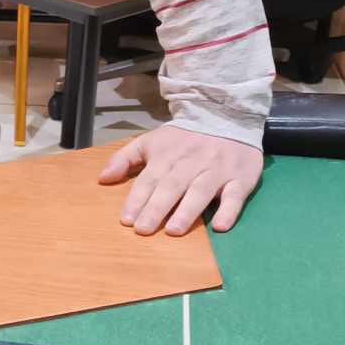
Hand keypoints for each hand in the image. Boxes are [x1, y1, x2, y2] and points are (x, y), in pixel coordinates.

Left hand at [98, 124, 262, 235]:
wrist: (228, 114)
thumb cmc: (184, 137)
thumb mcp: (151, 141)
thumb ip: (125, 158)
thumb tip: (102, 179)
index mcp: (167, 155)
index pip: (149, 179)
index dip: (137, 199)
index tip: (126, 219)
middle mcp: (191, 162)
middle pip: (172, 186)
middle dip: (156, 208)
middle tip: (144, 230)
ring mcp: (217, 170)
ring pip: (201, 190)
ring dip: (187, 211)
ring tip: (173, 230)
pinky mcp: (241, 178)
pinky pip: (236, 195)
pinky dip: (228, 211)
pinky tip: (219, 227)